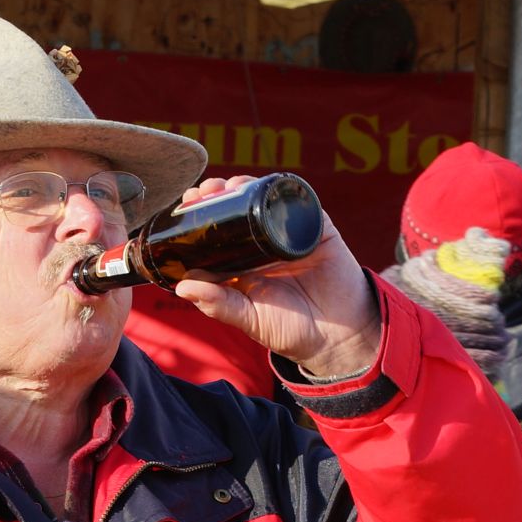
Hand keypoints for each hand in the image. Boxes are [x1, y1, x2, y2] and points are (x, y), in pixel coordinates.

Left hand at [168, 174, 382, 377]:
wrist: (338, 336)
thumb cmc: (290, 329)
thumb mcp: (249, 319)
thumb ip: (219, 305)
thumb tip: (183, 287)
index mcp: (240, 262)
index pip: (214, 230)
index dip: (199, 214)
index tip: (187, 203)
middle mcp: (261, 243)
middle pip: (235, 208)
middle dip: (217, 193)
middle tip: (205, 191)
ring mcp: (288, 233)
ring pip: (264, 200)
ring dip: (246, 186)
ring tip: (232, 185)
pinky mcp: (316, 228)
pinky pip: (301, 204)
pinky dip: (285, 193)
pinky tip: (269, 189)